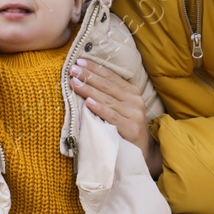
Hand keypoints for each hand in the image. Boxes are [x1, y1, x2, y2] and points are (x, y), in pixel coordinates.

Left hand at [69, 59, 162, 177]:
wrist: (141, 152)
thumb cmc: (125, 127)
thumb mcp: (120, 107)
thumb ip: (108, 94)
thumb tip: (84, 78)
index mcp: (132, 92)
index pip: (111, 77)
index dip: (95, 68)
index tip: (79, 61)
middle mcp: (135, 100)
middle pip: (107, 86)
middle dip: (88, 76)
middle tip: (72, 69)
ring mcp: (134, 114)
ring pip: (107, 99)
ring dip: (89, 90)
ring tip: (74, 82)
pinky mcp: (131, 128)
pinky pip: (112, 117)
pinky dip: (100, 109)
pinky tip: (88, 102)